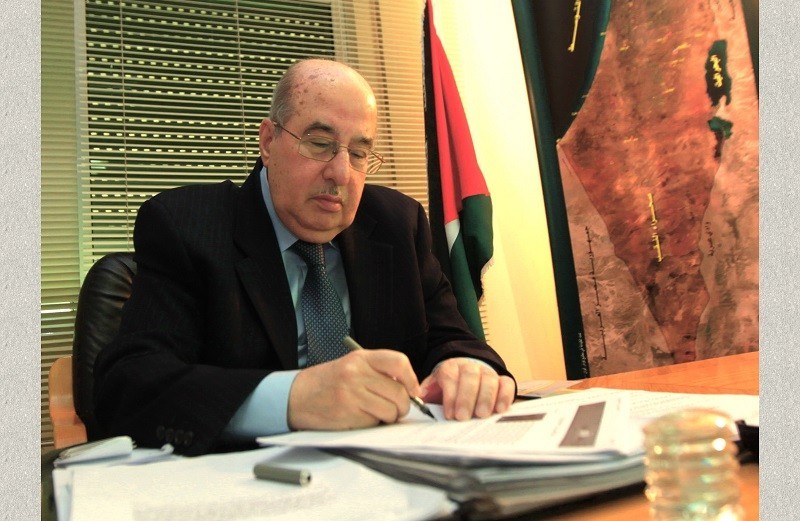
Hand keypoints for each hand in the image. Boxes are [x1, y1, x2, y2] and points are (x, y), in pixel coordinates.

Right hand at [287, 349, 419, 429]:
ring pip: (390, 411)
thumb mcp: (352, 366)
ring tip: (375, 413)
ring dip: (388, 417)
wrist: (297, 396)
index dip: (411, 379)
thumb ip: (378, 372)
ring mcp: (352, 394)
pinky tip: (359, 417)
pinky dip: (372, 424)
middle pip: (399, 392)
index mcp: (361, 358)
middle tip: (396, 409)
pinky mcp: (347, 414)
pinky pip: (374, 423)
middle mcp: (356, 373)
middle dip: (402, 406)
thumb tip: (409, 390)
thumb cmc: (328, 382)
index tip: (412, 391)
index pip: (398, 362)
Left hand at [418, 358, 514, 419]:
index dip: (450, 395)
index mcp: (450, 367)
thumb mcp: (435, 388)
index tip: (450, 414)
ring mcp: (487, 372)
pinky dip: (504, 395)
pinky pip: (506, 383)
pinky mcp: (501, 380)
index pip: (450, 376)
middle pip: (470, 377)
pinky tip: (500, 409)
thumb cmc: (449, 388)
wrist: (465, 375)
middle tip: (463, 417)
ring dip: (486, 397)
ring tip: (481, 415)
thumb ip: (428, 392)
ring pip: (489, 379)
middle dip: (466, 398)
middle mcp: (470, 366)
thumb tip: (420, 396)